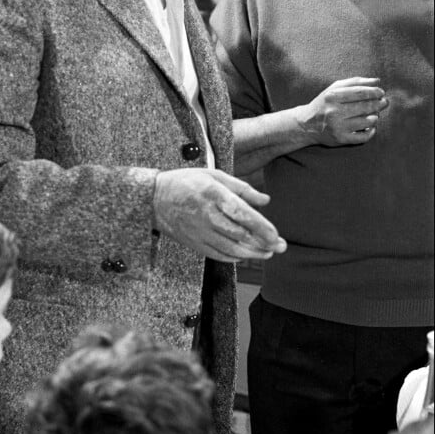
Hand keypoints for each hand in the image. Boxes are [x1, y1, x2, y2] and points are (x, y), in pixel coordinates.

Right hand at [153, 168, 286, 262]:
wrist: (154, 199)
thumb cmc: (186, 182)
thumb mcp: (214, 175)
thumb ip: (242, 188)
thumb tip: (265, 201)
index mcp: (213, 194)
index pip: (243, 214)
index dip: (262, 228)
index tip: (276, 236)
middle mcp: (207, 215)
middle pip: (241, 235)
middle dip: (264, 244)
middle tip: (280, 247)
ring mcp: (199, 232)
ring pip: (232, 249)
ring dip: (252, 254)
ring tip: (267, 253)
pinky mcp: (194, 243)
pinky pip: (218, 255)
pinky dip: (234, 257)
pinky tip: (245, 255)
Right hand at [297, 76, 388, 145]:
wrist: (306, 125)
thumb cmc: (324, 104)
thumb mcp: (334, 89)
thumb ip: (355, 82)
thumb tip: (377, 81)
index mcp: (332, 96)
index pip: (360, 92)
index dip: (374, 92)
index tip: (381, 92)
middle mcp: (334, 112)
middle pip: (365, 107)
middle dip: (379, 104)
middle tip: (384, 102)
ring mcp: (337, 127)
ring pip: (367, 122)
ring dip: (376, 117)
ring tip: (375, 114)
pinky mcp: (340, 139)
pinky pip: (363, 137)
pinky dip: (371, 132)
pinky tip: (371, 127)